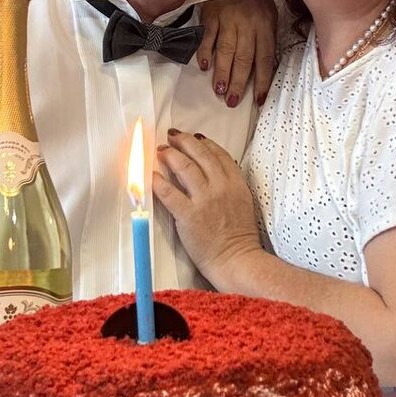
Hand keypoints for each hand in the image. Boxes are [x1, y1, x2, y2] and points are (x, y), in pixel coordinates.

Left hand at [152, 130, 261, 285]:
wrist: (237, 259)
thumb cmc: (239, 236)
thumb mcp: (243, 202)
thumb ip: (230, 184)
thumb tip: (214, 171)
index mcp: (236, 184)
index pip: (219, 154)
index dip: (204, 142)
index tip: (193, 137)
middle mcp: (221, 187)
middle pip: (200, 155)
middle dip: (184, 142)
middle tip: (172, 137)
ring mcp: (204, 200)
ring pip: (184, 167)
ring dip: (171, 155)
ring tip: (161, 150)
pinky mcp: (188, 215)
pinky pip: (169, 192)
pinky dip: (158, 181)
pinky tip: (152, 175)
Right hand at [198, 0, 276, 107]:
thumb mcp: (268, 13)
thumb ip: (265, 37)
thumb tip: (262, 67)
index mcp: (265, 25)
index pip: (265, 58)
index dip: (262, 80)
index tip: (258, 99)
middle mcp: (248, 24)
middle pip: (244, 58)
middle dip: (239, 82)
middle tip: (232, 102)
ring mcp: (228, 18)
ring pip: (226, 50)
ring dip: (222, 72)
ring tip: (219, 91)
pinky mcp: (211, 13)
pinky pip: (208, 35)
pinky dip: (205, 51)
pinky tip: (204, 66)